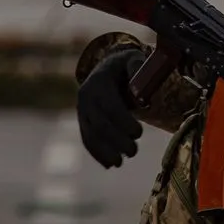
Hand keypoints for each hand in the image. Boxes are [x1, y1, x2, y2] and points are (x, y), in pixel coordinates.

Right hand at [77, 48, 144, 167]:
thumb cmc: (125, 67)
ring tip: (121, 162)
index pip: (110, 106)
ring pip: (90, 135)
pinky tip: (110, 164)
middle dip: (117, 141)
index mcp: (99, 82)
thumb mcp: (132, 59)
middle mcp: (86, 97)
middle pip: (99, 125)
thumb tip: (141, 90)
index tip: (139, 133)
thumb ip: (138, 68)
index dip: (124, 122)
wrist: (106, 70)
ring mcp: (82, 111)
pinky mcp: (83, 122)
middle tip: (133, 151)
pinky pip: (87, 140)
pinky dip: (98, 154)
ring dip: (106, 152)